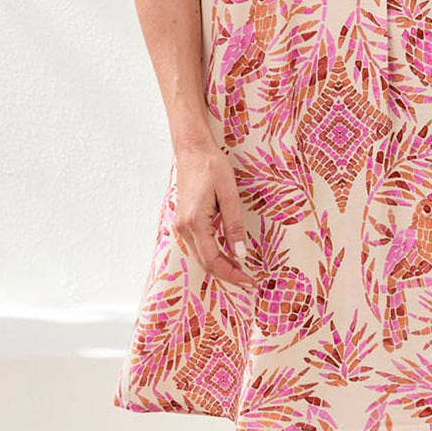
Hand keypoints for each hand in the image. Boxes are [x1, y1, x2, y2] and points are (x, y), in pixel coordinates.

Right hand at [173, 140, 255, 289]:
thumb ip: (234, 225)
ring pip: (200, 257)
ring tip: (241, 270)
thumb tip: (240, 254)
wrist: (192, 150)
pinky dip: (212, 256)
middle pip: (205, 263)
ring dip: (220, 267)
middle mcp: (184, 227)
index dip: (232, 274)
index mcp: (195, 222)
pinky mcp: (184, 221)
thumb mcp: (229, 194)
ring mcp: (182, 225)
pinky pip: (198, 247)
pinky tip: (227, 256)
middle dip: (227, 275)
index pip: (213, 259)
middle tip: (249, 280)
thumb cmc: (211, 166)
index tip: (250, 280)